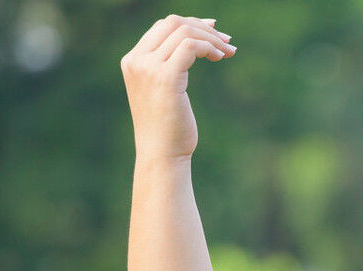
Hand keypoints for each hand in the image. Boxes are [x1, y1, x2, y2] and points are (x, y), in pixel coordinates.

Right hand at [120, 15, 235, 159]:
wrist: (161, 154)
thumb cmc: (168, 128)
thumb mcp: (165, 90)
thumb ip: (170, 65)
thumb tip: (197, 43)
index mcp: (132, 61)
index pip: (162, 26)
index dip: (191, 24)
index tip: (214, 32)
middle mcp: (136, 60)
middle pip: (173, 23)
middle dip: (204, 28)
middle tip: (227, 41)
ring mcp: (148, 68)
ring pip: (184, 32)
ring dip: (212, 39)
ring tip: (229, 51)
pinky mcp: (166, 77)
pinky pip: (191, 47)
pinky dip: (210, 47)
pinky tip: (221, 58)